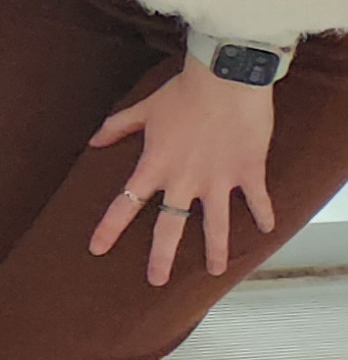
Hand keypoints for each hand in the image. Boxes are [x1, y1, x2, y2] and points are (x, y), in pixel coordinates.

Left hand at [86, 63, 276, 287]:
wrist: (226, 78)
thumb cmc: (182, 91)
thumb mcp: (143, 109)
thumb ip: (117, 128)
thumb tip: (93, 141)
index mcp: (155, 166)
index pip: (125, 204)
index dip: (109, 228)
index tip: (96, 249)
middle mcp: (184, 180)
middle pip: (169, 227)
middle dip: (160, 257)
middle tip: (155, 281)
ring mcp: (218, 180)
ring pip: (215, 225)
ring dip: (214, 249)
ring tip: (213, 270)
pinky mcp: (247, 172)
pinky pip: (256, 200)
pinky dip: (263, 214)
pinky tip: (267, 229)